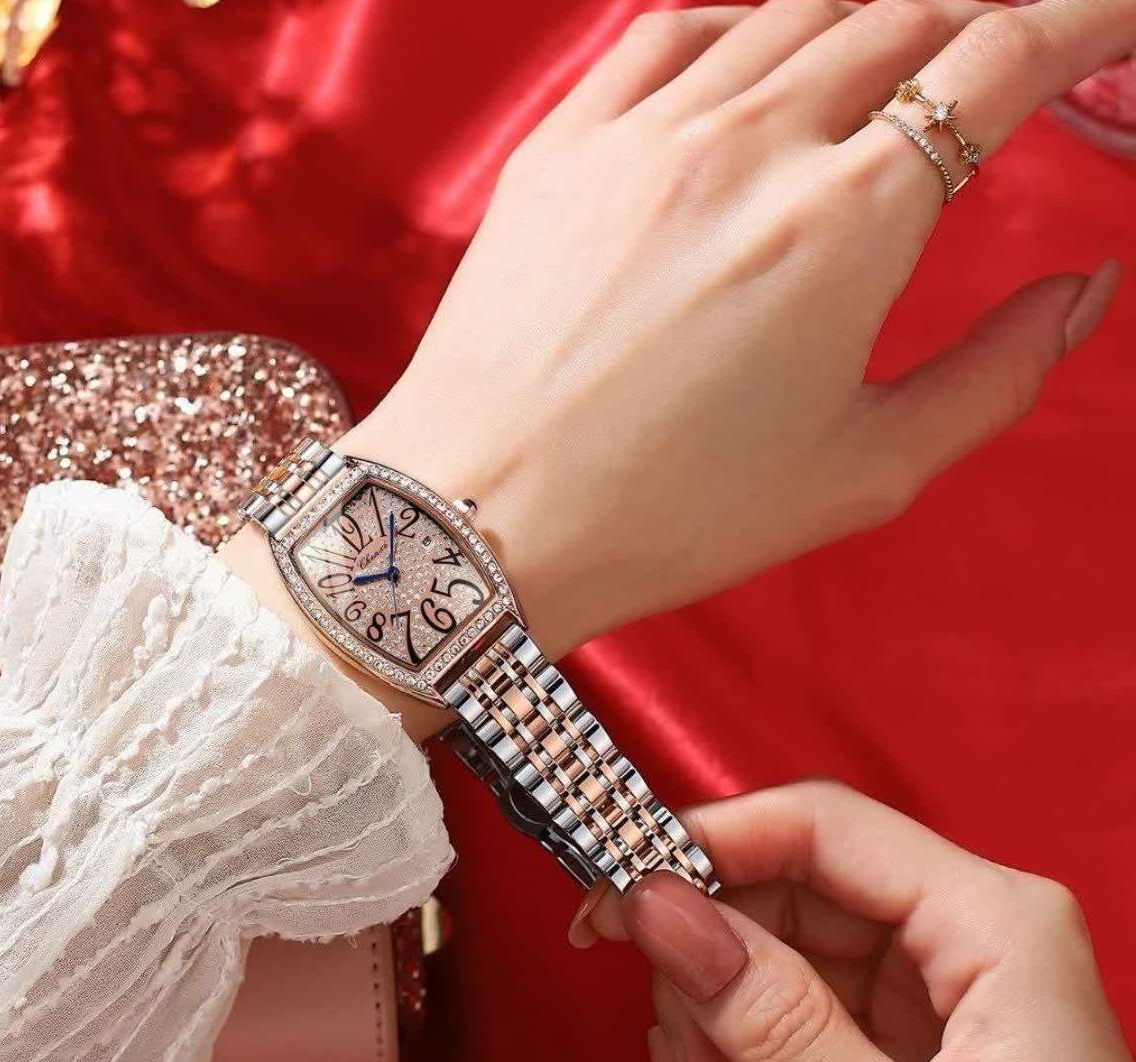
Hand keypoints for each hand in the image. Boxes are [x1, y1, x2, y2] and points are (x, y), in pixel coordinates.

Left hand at [338, 0, 1128, 662]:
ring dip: (870, 14)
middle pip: (903, 16)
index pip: (998, 60)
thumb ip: (994, 375)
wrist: (483, 517)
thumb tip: (1083, 292)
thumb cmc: (667, 516)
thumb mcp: (864, 473)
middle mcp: (750, 145)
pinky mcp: (562, 144)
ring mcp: (644, 133)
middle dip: (980, 16)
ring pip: (792, 11)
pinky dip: (743, 20)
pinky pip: (672, 30)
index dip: (1082, 20)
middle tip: (1007, 49)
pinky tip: (761, 49)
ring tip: (900, 49)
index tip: (1113, 22)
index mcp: (844, 225)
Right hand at [571, 781, 1135, 1061]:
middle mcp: (965, 925)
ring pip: (777, 942)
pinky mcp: (909, 1027)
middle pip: (787, 883)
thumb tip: (660, 907)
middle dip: (707, 957)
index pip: (821, 823)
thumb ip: (774, 1020)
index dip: (708, 841)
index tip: (618, 888)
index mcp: (994, 919)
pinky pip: (794, 998)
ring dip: (714, 1012)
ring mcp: (934, 977)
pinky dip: (740, 1043)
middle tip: (665, 1036)